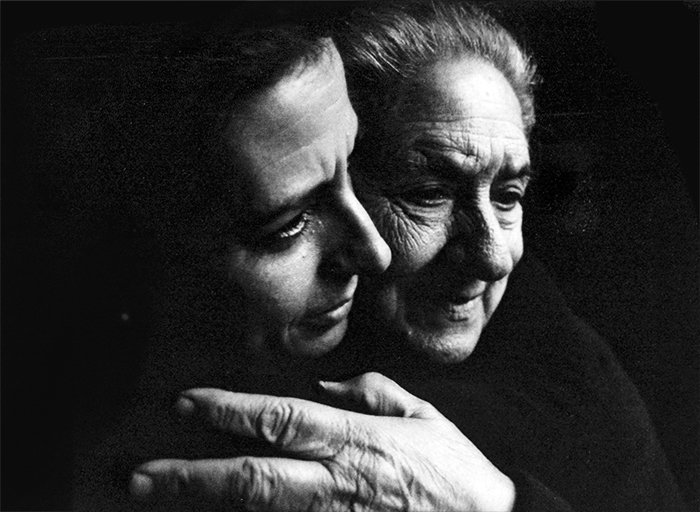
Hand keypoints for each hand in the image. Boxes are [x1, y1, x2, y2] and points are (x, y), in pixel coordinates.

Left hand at [130, 372, 514, 510]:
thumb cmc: (456, 474)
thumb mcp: (422, 415)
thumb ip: (372, 392)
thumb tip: (327, 386)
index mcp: (354, 441)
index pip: (280, 420)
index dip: (229, 412)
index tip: (188, 403)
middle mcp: (336, 483)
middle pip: (253, 478)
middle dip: (192, 475)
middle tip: (143, 475)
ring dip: (209, 506)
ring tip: (161, 495)